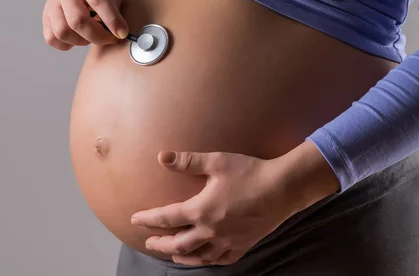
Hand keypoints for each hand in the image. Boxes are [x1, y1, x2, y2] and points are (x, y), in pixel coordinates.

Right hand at [42, 0, 127, 50]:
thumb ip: (116, 5)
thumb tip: (117, 30)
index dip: (112, 19)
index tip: (122, 33)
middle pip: (78, 20)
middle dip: (98, 36)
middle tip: (111, 39)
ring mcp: (51, 2)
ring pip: (63, 31)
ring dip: (82, 40)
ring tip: (94, 36)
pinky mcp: (45, 16)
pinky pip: (51, 38)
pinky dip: (67, 44)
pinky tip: (79, 37)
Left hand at [130, 150, 296, 266]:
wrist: (283, 188)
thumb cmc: (250, 172)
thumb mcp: (218, 161)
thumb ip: (188, 161)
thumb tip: (162, 157)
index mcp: (201, 210)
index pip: (167, 218)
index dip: (148, 219)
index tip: (135, 219)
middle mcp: (212, 230)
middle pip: (178, 243)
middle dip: (160, 244)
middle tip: (149, 243)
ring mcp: (228, 240)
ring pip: (199, 256)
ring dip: (182, 256)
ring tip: (173, 254)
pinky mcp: (244, 244)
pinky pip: (222, 259)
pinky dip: (210, 260)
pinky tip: (206, 257)